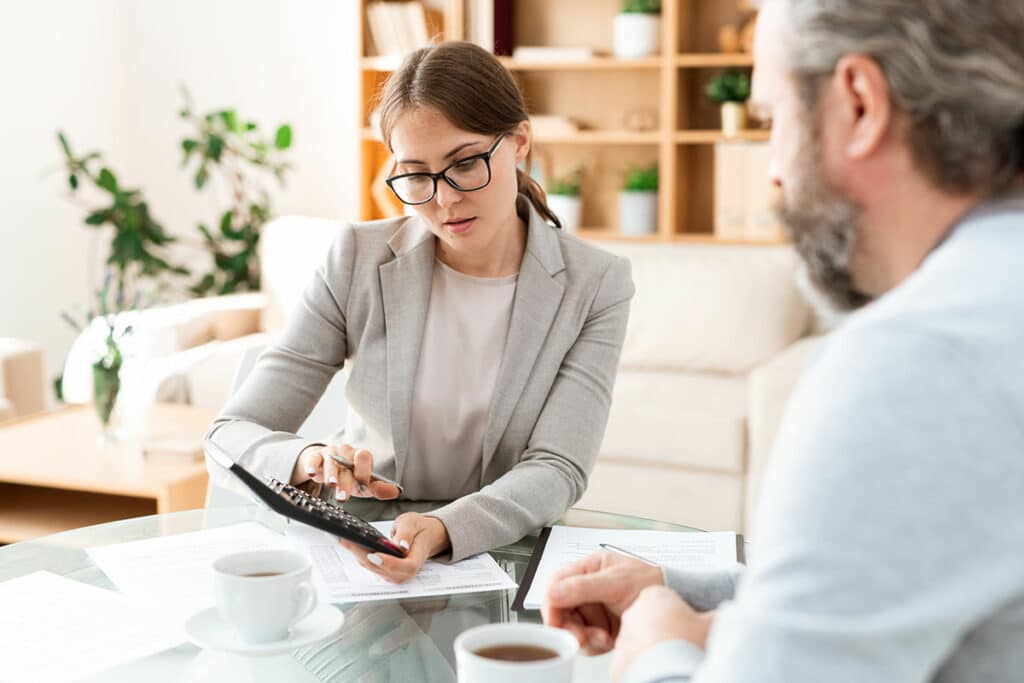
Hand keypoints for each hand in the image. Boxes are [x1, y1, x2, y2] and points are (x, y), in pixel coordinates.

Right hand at [290, 444, 399, 501]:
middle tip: (344, 496)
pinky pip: (313, 459)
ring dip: (331, 475)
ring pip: (331, 464)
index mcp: (360, 456)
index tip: (362, 486)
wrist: (325, 464)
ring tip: (332, 485)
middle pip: (347, 466)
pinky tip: (312, 473)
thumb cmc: (347, 475)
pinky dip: (312, 466)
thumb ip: (378, 488)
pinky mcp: (315, 457)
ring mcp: (330, 453)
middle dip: (346, 482)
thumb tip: (396, 492)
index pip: (364, 458)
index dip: (364, 472)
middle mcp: (346, 453)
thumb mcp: (363, 483)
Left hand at [339, 512, 450, 583]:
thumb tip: (400, 546)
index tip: (375, 554)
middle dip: (364, 557)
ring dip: (358, 556)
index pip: (406, 567)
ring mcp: (394, 574)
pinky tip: (350, 545)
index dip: (390, 564)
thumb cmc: (419, 529)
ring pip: (374, 570)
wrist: (422, 536)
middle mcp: (405, 572)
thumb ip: (406, 534)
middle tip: (348, 542)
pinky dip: (359, 556)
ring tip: (345, 541)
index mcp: (417, 559)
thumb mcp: (413, 523)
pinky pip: (371, 566)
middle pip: (384, 571)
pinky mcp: (385, 572)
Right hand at [542, 552, 663, 654]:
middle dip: (570, 626)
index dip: (551, 603)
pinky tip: (609, 639)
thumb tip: (554, 592)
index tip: (554, 621)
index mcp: (587, 568)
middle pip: (560, 610)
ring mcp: (591, 608)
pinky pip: (584, 639)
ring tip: (605, 636)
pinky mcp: (598, 626)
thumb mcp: (616, 582)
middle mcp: (585, 587)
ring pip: (571, 627)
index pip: (555, 583)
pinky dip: (594, 644)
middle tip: (582, 637)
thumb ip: (583, 587)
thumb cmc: (649, 583)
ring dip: (585, 637)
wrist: (672, 602)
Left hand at [611, 586, 713, 681]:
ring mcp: (623, 638)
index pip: (665, 602)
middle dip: (665, 633)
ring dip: (654, 652)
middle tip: (682, 647)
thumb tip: (730, 614)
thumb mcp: (712, 625)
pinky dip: (645, 669)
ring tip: (673, 663)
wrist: (668, 675)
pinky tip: (660, 673)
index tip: (690, 628)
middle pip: (651, 622)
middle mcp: (633, 614)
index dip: (680, 616)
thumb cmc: (688, 646)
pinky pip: (633, 664)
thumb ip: (718, 615)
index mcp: (654, 597)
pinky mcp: (618, 663)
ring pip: (641, 644)